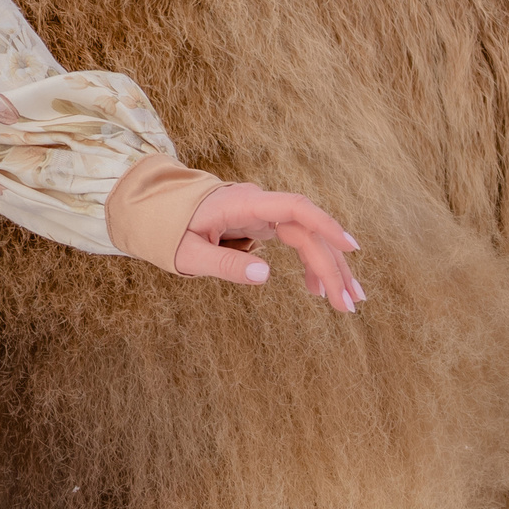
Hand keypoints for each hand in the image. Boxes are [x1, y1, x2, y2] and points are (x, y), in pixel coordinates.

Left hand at [175, 183, 363, 312]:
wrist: (157, 209)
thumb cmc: (170, 229)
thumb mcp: (189, 252)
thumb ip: (224, 262)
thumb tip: (265, 275)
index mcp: (242, 204)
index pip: (294, 207)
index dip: (325, 224)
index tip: (350, 247)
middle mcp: (259, 204)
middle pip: (307, 231)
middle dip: (332, 267)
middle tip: (349, 304)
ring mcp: (263, 212)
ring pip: (308, 237)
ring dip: (329, 267)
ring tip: (346, 302)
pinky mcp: (263, 223)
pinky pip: (296, 240)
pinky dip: (310, 264)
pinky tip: (317, 290)